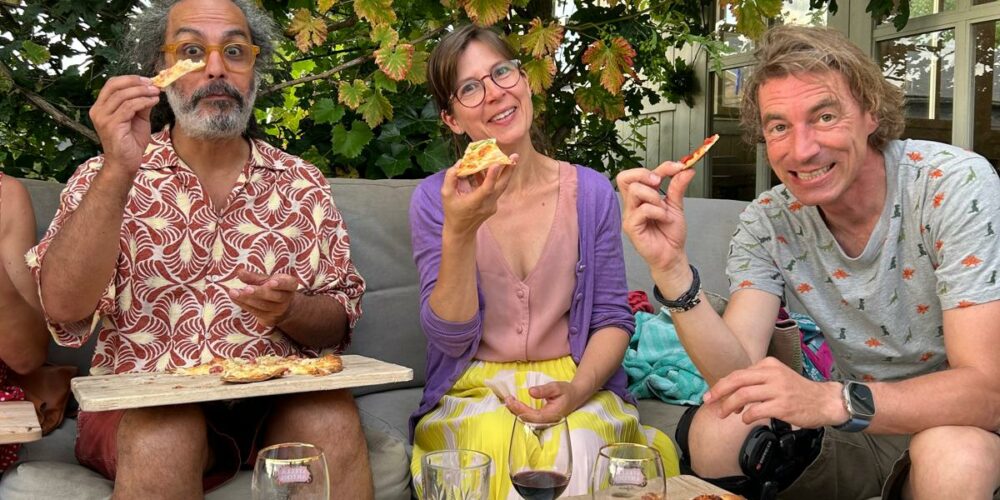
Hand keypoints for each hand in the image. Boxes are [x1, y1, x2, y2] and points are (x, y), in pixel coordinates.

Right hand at [89, 75, 160, 173]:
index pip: (112, 84)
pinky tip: (153, 101)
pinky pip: (129, 107)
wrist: (125, 164)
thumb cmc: (131, 143)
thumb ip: (141, 104)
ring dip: (142, 91)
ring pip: (123, 96)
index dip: (130, 79)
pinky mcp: (112, 125)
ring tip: (156, 92)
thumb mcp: (138, 119)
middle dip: (136, 82)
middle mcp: (98, 111)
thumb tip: (151, 89)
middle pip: (115, 86)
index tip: (147, 80)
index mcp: (101, 107)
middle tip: (153, 83)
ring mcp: (103, 118)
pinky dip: (143, 102)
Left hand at [228, 268, 299, 326]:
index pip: (288, 284)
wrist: (280, 307)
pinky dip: (244, 305)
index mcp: (290, 285)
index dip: (280, 284)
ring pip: (263, 306)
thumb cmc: (272, 288)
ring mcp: (279, 310)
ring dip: (247, 299)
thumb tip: (240, 272)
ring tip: (233, 292)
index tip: (270, 282)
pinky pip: (256, 312)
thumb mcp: (266, 279)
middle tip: (246, 289)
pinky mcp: (269, 319)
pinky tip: (234, 298)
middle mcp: (287, 298)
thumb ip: (254, 276)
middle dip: (260, 292)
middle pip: (274, 296)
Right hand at [440, 154, 518, 237]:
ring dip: (506, 172)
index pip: (486, 189)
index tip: (497, 164)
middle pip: (501, 185)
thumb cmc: (453, 212)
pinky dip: (496, 178)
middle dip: (509, 170)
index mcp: (475, 202)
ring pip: (501, 186)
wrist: (462, 231)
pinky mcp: (494, 204)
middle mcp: (487, 204)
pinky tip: (493, 167)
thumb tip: (459, 163)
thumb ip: (450, 178)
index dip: (492, 176)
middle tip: (515, 156)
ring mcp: (493, 205)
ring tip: (511, 157)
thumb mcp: (446, 195)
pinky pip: (496, 188)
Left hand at [504, 381, 587, 423]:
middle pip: (528, 420)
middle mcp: (547, 421)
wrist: (575, 396)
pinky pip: (529, 418)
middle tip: (507, 399)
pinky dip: (520, 412)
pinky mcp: (542, 420)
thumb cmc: (566, 391)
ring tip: (508, 401)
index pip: (533, 415)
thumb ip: (544, 390)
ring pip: (527, 420)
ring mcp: (545, 422)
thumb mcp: (557, 387)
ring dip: (516, 412)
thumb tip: (530, 391)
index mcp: (551, 414)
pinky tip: (514, 405)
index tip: (511, 400)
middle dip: (515, 410)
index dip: (520, 409)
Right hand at [616, 161, 696, 280]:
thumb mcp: (676, 206)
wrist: (672, 254)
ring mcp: (629, 215)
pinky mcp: (631, 227)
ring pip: (635, 190)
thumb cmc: (670, 233)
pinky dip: (658, 211)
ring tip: (664, 210)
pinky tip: (664, 219)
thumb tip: (686, 170)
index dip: (659, 166)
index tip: (679, 167)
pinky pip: (643, 210)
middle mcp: (632, 204)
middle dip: (645, 174)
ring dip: (655, 197)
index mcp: (641, 196)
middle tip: (659, 182)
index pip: (639, 173)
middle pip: (625, 177)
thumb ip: (677, 187)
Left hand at [702, 357, 847, 428]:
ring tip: (724, 414)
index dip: (722, 385)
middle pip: (737, 380)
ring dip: (729, 406)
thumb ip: (757, 381)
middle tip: (708, 401)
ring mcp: (778, 389)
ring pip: (744, 395)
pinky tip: (746, 419)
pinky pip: (756, 411)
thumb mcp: (777, 377)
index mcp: (768, 364)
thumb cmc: (798, 392)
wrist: (824, 401)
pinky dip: (746, 416)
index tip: (712, 395)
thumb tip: (731, 392)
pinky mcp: (783, 405)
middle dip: (719, 391)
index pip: (738, 373)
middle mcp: (772, 374)